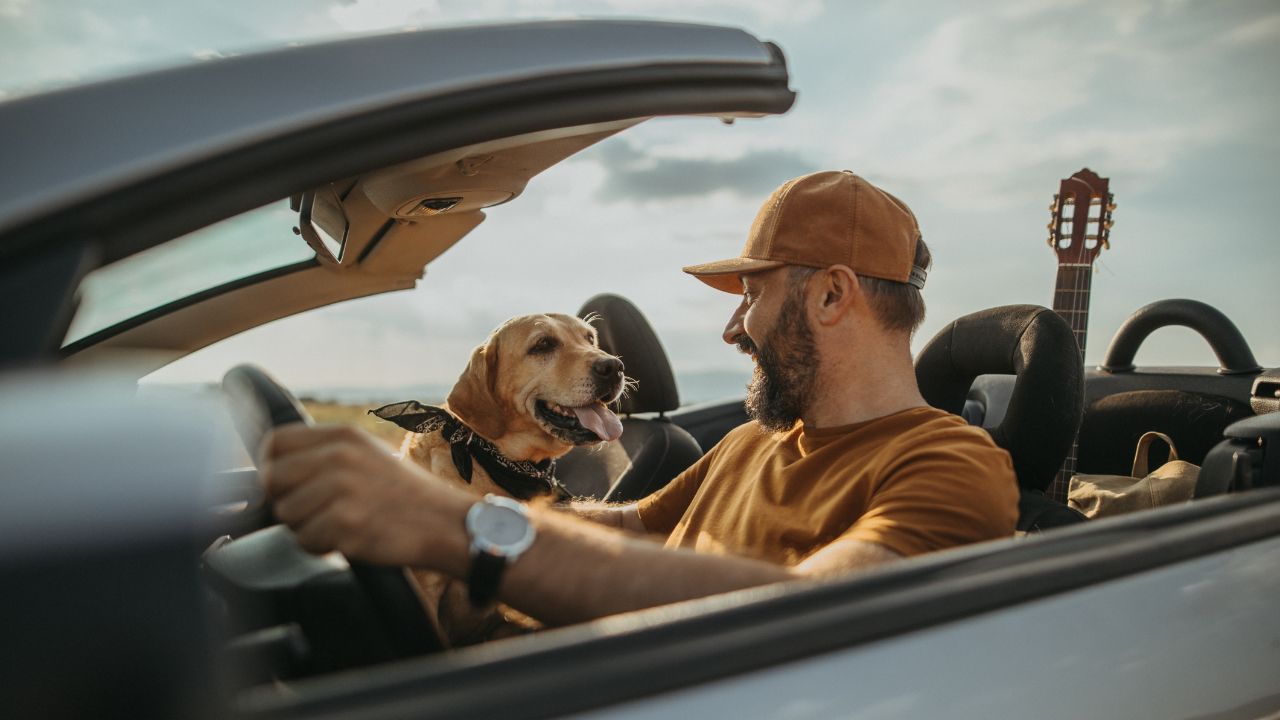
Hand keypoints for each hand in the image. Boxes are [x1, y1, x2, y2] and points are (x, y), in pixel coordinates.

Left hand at [261, 424, 463, 566]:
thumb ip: (324, 453)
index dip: (271, 466)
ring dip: (305, 527)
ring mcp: (342, 490)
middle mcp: (339, 457)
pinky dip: (321, 547)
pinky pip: (305, 540)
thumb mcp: (367, 453)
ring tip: (339, 524)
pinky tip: (348, 538)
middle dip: (286, 501)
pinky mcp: (345, 524)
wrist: (444, 523)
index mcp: (343, 436)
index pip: (275, 443)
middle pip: (272, 479)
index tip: (284, 484)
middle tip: (315, 511)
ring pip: (286, 514)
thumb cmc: (403, 494)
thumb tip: (273, 466)